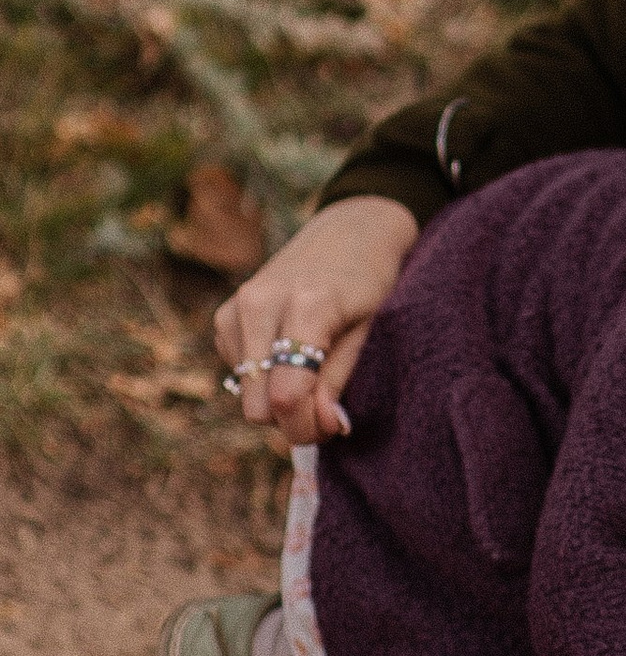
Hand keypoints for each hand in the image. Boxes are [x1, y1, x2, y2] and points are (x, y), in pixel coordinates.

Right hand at [212, 195, 418, 444]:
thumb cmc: (371, 280)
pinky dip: (266, 374)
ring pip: (247, 395)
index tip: (335, 423)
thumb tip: (324, 426)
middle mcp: (260, 305)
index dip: (308, 425)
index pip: (286, 396)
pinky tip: (291, 347)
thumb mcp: (371, 329)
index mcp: (305, 306)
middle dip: (292, 418)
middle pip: (258, 406)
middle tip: (327, 405)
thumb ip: (340, 379)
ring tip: (315, 365)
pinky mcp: (224, 316)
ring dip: (278, 396)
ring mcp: (236, 309)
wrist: (351, 229)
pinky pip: (241, 374)